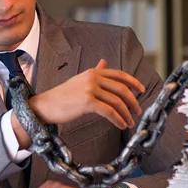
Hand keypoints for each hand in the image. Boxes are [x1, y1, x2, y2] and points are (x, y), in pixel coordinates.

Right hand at [30, 59, 144, 128]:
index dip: (133, 82)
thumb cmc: (63, 95)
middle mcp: (93, 78)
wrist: (46, 105)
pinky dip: (117, 119)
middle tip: (137, 111)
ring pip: (116, 102)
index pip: (119, 75)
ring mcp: (90, 89)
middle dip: (132, 101)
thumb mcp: (80, 80)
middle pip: (121, 88)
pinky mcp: (87, 101)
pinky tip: (121, 125)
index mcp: (93, 72)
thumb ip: (95, 72)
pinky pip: (109, 111)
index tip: (141, 90)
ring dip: (126, 114)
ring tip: (130, 123)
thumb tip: (104, 62)